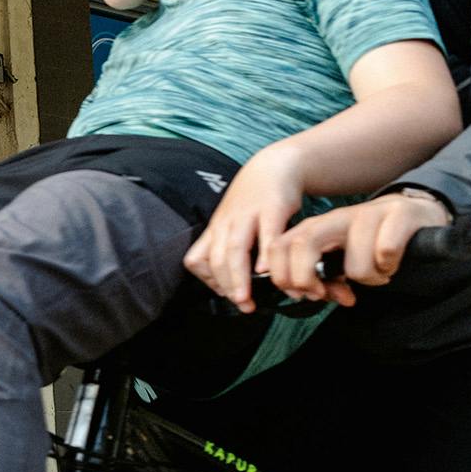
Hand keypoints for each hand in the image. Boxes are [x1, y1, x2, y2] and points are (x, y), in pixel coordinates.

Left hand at [184, 146, 306, 312]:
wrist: (274, 166)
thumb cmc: (252, 202)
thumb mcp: (233, 224)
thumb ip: (231, 250)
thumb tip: (232, 285)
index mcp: (215, 230)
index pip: (196, 260)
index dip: (207, 280)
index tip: (224, 295)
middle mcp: (226, 223)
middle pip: (215, 258)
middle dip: (225, 286)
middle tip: (240, 306)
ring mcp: (247, 214)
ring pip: (234, 248)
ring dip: (238, 277)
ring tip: (246, 298)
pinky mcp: (271, 207)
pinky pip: (266, 233)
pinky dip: (265, 253)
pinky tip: (268, 270)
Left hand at [261, 192, 451, 305]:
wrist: (414, 213)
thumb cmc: (370, 243)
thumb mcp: (338, 260)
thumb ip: (321, 280)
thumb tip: (319, 296)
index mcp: (315, 228)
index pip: (277, 247)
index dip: (283, 276)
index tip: (303, 294)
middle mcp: (336, 218)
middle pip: (302, 244)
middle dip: (307, 278)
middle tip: (329, 292)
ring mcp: (368, 214)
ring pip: (354, 263)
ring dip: (367, 279)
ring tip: (377, 274)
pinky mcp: (399, 216)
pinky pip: (386, 252)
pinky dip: (389, 267)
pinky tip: (392, 263)